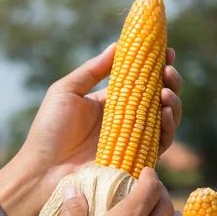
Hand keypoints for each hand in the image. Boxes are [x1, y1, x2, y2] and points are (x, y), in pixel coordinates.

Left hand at [0, 44, 182, 215]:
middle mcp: (128, 119)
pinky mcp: (138, 159)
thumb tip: (118, 45)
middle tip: (168, 70)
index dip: (157, 65)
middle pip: (160, 97)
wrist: (43, 171)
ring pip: (167, 118)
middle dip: (171, 81)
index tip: (167, 51)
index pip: (142, 80)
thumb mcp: (66, 91)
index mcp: (112, 101)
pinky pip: (163, 142)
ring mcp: (135, 139)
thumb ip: (93, 69)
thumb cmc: (49, 131)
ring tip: (166, 92)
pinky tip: (165, 112)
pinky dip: (169, 126)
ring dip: (173, 102)